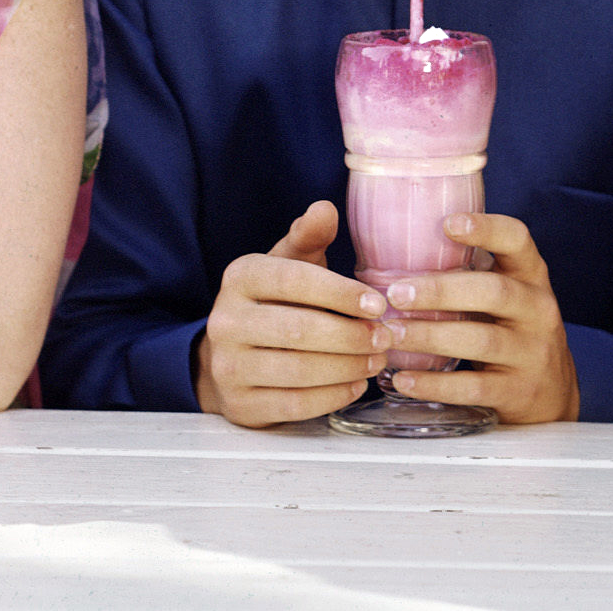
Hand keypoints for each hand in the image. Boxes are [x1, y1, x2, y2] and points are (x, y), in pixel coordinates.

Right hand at [196, 202, 387, 426]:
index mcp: (240, 277)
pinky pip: (293, 404)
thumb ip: (308, 237)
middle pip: (299, 329)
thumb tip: (325, 208)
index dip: (341, 293)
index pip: (295, 281)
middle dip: (352, 335)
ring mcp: (228, 367)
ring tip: (378, 360)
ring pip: (299, 370)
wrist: (233, 356)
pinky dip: (333, 396)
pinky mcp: (240, 405)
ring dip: (348, 366)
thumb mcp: (288, 262)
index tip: (380, 304)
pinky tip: (357, 384)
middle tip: (387, 337)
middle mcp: (225, 321)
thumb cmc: (275, 301)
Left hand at [381, 212, 581, 425]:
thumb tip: (401, 248)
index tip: (448, 223)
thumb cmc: (512, 329)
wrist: (551, 391)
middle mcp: (538, 310)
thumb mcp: (507, 294)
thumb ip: (472, 274)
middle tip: (396, 294)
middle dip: (441, 291)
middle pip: (494, 292)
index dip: (486, 229)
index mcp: (532, 276)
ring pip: (481, 341)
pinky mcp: (519, 391)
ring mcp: (532, 353)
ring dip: (430, 336)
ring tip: (390, 335)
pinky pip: (474, 387)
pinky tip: (404, 380)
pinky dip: (436, 385)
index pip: (517, 241)